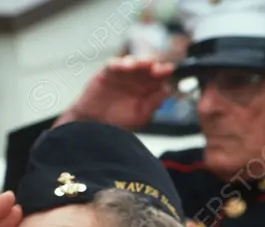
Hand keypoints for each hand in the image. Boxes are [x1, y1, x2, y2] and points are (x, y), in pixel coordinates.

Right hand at [55, 57, 174, 130]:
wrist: (95, 126)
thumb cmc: (118, 122)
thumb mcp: (141, 116)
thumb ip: (154, 103)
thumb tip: (167, 89)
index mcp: (147, 90)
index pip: (158, 78)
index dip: (164, 73)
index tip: (169, 69)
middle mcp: (135, 81)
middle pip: (148, 68)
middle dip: (155, 66)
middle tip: (161, 68)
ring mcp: (121, 76)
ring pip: (133, 64)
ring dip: (141, 62)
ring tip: (148, 63)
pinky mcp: (106, 74)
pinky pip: (113, 65)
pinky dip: (120, 64)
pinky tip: (128, 66)